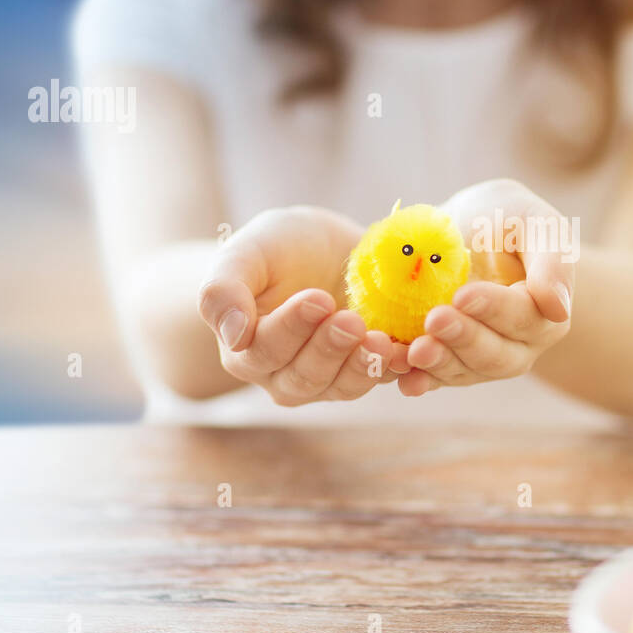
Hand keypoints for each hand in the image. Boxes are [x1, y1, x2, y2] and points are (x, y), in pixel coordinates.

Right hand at [197, 207, 407, 404]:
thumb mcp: (245, 253)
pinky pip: (382, 379)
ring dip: (363, 367)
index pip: (265, 349)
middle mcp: (284, 374)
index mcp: (246, 349)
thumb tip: (231, 338)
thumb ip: (222, 291)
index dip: (292, 329)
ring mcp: (328, 377)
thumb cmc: (277, 247)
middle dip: (330, 350)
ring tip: (382, 340)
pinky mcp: (367, 370)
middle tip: (352, 321)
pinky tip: (410, 351)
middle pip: (305, 376)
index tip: (318, 299)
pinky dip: (397, 369)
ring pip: (342, 386)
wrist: (325, 246)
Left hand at [400, 179, 573, 394]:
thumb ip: (552, 260)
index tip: (463, 294)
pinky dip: (417, 379)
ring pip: (464, 372)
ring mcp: (480, 359)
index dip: (494, 308)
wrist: (464, 230)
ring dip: (438, 365)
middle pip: (495, 355)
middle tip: (434, 319)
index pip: (523, 316)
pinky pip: (434, 377)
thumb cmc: (505, 220)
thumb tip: (559, 309)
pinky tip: (401, 378)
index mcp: (545, 313)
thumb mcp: (532, 222)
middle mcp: (517, 346)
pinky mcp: (447, 363)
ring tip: (412, 351)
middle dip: (463, 339)